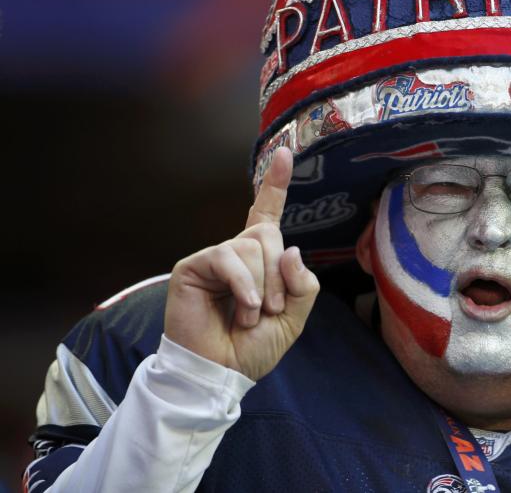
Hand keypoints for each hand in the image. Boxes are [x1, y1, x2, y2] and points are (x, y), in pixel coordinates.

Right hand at [164, 147, 320, 380]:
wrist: (221, 373)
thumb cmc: (252, 348)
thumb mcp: (294, 317)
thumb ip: (302, 284)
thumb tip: (291, 251)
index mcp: (260, 261)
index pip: (267, 214)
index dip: (274, 185)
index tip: (282, 153)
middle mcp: (237, 253)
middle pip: (269, 234)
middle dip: (279, 274)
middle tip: (271, 308)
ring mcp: (214, 258)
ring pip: (252, 246)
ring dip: (262, 286)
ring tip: (250, 314)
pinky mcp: (193, 266)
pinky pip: (229, 257)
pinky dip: (243, 285)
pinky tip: (243, 308)